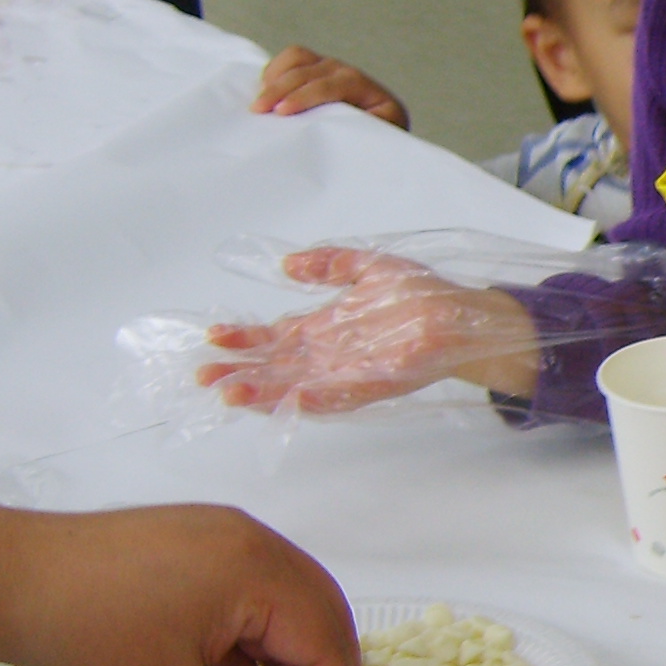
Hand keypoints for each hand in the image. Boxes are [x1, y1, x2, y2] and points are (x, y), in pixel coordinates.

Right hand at [200, 247, 540, 409]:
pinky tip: (284, 401)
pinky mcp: (371, 385)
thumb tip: (286, 265)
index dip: (242, 339)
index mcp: (321, 329)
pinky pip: (334, 397)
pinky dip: (309, 400)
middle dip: (239, 372)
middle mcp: (327, 356)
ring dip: (263, 393)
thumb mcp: (366, 267)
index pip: (272, 338)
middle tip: (204, 374)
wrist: (460, 315)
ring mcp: (346, 374)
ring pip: (294, 387)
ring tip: (230, 394)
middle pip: (273, 368)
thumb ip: (327, 264)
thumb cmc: (417, 293)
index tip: (213, 337)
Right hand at [253, 46, 409, 127]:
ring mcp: (329, 67)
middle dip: (279, 89)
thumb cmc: (375, 139)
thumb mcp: (374, 138)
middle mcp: (345, 72)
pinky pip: (292, 59)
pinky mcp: (315, 68)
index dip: (303, 96)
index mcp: (363, 88)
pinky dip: (275, 70)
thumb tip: (336, 134)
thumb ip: (358, 133)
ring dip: (274, 76)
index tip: (281, 112)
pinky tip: (263, 90)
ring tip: (260, 101)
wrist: (381, 129)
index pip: (329, 85)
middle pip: (307, 71)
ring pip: (297, 57)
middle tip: (258, 110)